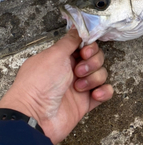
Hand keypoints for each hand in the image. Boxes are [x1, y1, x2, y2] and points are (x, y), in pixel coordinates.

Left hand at [0, 28, 112, 144]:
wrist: (35, 116)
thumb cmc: (39, 84)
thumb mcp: (54, 54)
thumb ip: (70, 40)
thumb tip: (78, 28)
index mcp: (61, 58)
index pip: (84, 46)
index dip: (89, 48)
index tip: (85, 52)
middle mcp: (70, 71)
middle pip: (96, 59)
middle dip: (92, 63)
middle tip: (78, 71)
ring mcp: (79, 87)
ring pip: (100, 75)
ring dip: (94, 79)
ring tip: (79, 87)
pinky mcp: (85, 103)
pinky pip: (104, 93)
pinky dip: (104, 92)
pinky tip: (96, 94)